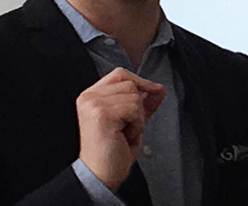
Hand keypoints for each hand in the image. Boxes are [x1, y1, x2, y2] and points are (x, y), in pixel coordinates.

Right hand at [76, 67, 165, 190]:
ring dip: (137, 118)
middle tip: (127, 127)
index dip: (140, 81)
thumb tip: (159, 88)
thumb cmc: (113, 151)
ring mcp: (93, 104)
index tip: (154, 92)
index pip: (120, 74)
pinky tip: (124, 136)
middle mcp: (88, 97)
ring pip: (134, 96)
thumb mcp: (131, 120)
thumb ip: (144, 102)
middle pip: (130, 83)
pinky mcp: (101, 113)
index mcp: (91, 95)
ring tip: (124, 133)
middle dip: (138, 106)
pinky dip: (136, 124)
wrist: (101, 175)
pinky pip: (134, 108)